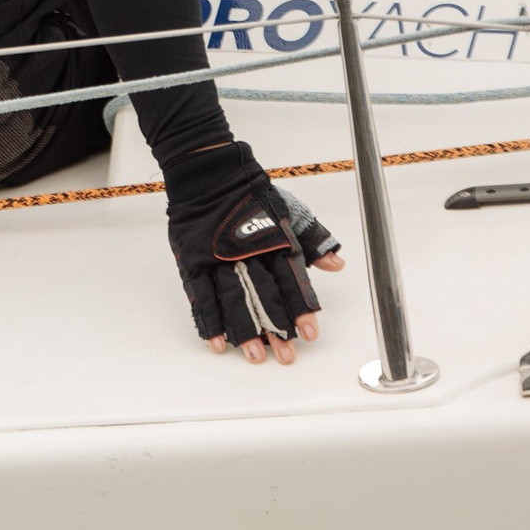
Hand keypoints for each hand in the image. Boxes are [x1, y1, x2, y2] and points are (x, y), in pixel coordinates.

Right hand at [164, 141, 345, 363]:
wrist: (207, 173)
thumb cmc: (251, 194)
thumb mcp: (290, 212)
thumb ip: (313, 241)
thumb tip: (337, 264)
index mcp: (276, 241)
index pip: (292, 281)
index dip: (301, 309)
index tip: (310, 334)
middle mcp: (248, 252)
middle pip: (264, 296)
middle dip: (276, 328)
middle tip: (286, 355)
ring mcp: (218, 257)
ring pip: (234, 300)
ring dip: (246, 331)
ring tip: (255, 356)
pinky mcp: (193, 261)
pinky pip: (201, 295)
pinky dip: (210, 321)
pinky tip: (219, 343)